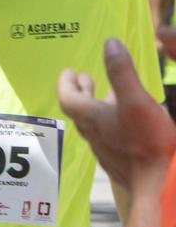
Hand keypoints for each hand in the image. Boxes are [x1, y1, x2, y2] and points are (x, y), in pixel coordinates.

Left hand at [57, 32, 175, 191]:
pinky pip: (109, 135)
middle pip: (79, 111)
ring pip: (95, 124)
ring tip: (106, 92)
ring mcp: (107, 149)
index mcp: (93, 119)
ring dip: (96, 105)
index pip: (68, 99)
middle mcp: (94, 135)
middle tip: (83, 77)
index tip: (68, 71)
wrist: (161, 183)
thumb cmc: (148, 142)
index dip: (65, 84)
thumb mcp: (138, 101)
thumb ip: (122, 73)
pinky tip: (127, 120)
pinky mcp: (120, 159)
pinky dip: (111, 119)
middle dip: (80, 91)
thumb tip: (109, 43)